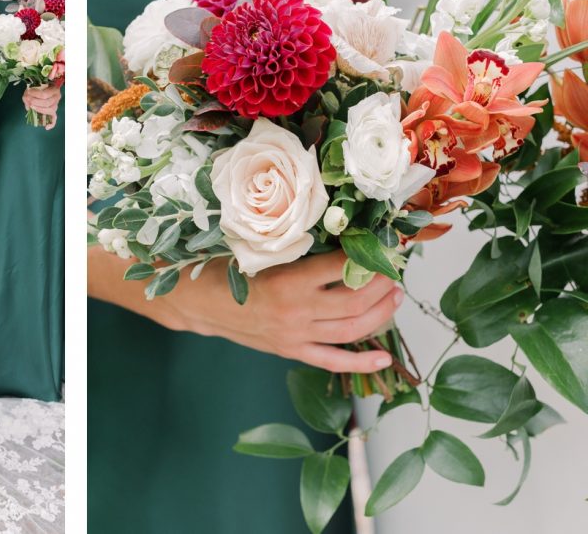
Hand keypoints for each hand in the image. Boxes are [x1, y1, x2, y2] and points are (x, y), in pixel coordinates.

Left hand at [23, 83, 61, 129]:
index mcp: (54, 90)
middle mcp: (56, 98)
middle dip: (36, 102)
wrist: (46, 87)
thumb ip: (28, 94)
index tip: (29, 92)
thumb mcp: (33, 86)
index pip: (45, 94)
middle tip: (29, 100)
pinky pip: (54, 119)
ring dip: (39, 109)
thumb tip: (28, 105)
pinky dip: (51, 124)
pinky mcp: (53, 111)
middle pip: (47, 103)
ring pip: (50, 110)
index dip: (35, 94)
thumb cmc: (39, 86)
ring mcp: (55, 105)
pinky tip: (46, 127)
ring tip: (32, 107)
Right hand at [90, 248, 402, 373]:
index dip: (367, 256)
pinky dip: (361, 361)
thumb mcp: (257, 247)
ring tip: (395, 297)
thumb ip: (294, 244)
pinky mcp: (291, 350)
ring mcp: (296, 335)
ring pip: (353, 329)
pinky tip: (384, 357)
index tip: (381, 243)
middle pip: (356, 300)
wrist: (195, 302)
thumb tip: (335, 230)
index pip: (342, 268)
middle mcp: (297, 312)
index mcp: (287, 281)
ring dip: (381, 314)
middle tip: (394, 268)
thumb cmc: (222, 267)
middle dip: (382, 283)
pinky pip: (333, 360)